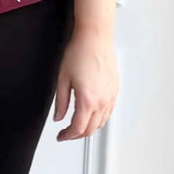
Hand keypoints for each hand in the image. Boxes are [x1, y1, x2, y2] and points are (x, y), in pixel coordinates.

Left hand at [53, 27, 118, 141]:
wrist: (95, 37)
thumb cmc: (79, 52)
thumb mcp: (63, 78)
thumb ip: (60, 101)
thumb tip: (58, 116)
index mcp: (87, 100)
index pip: (78, 128)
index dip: (67, 136)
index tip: (61, 136)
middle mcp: (102, 101)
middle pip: (91, 129)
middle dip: (77, 135)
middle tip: (67, 133)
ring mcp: (111, 96)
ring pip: (101, 122)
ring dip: (89, 127)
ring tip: (78, 125)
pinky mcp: (115, 90)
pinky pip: (109, 112)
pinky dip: (99, 118)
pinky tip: (92, 114)